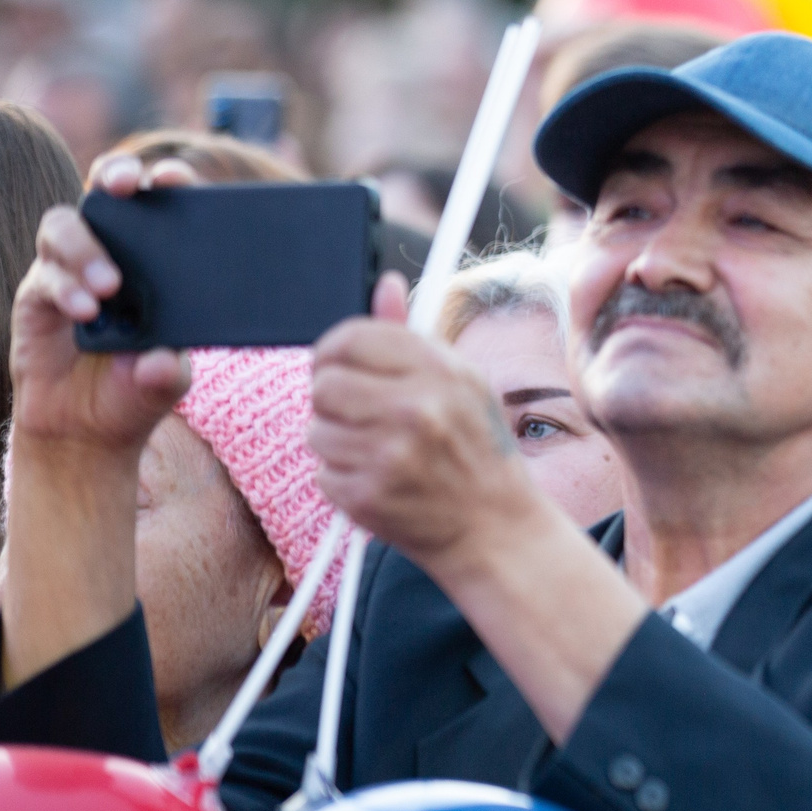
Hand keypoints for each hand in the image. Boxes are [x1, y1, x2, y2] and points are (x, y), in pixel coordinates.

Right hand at [10, 153, 196, 455]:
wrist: (86, 428)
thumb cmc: (135, 390)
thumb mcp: (165, 383)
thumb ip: (168, 371)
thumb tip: (163, 360)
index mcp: (156, 260)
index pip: (162, 206)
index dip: (166, 182)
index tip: (174, 179)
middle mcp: (112, 253)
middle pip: (105, 193)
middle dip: (114, 177)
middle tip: (126, 187)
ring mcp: (71, 268)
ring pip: (65, 226)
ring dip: (86, 248)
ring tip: (110, 287)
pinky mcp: (38, 293)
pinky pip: (45, 275)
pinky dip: (66, 288)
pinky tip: (85, 313)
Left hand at [306, 275, 543, 564]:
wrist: (495, 526)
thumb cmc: (478, 448)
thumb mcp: (461, 383)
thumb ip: (413, 335)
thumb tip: (385, 284)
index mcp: (441, 372)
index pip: (351, 338)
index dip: (335, 351)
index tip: (339, 366)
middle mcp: (417, 410)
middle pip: (323, 383)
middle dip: (333, 400)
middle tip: (361, 415)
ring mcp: (390, 456)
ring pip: (316, 430)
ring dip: (337, 442)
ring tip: (378, 452)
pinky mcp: (368, 496)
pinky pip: (322, 472)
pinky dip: (343, 478)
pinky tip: (380, 480)